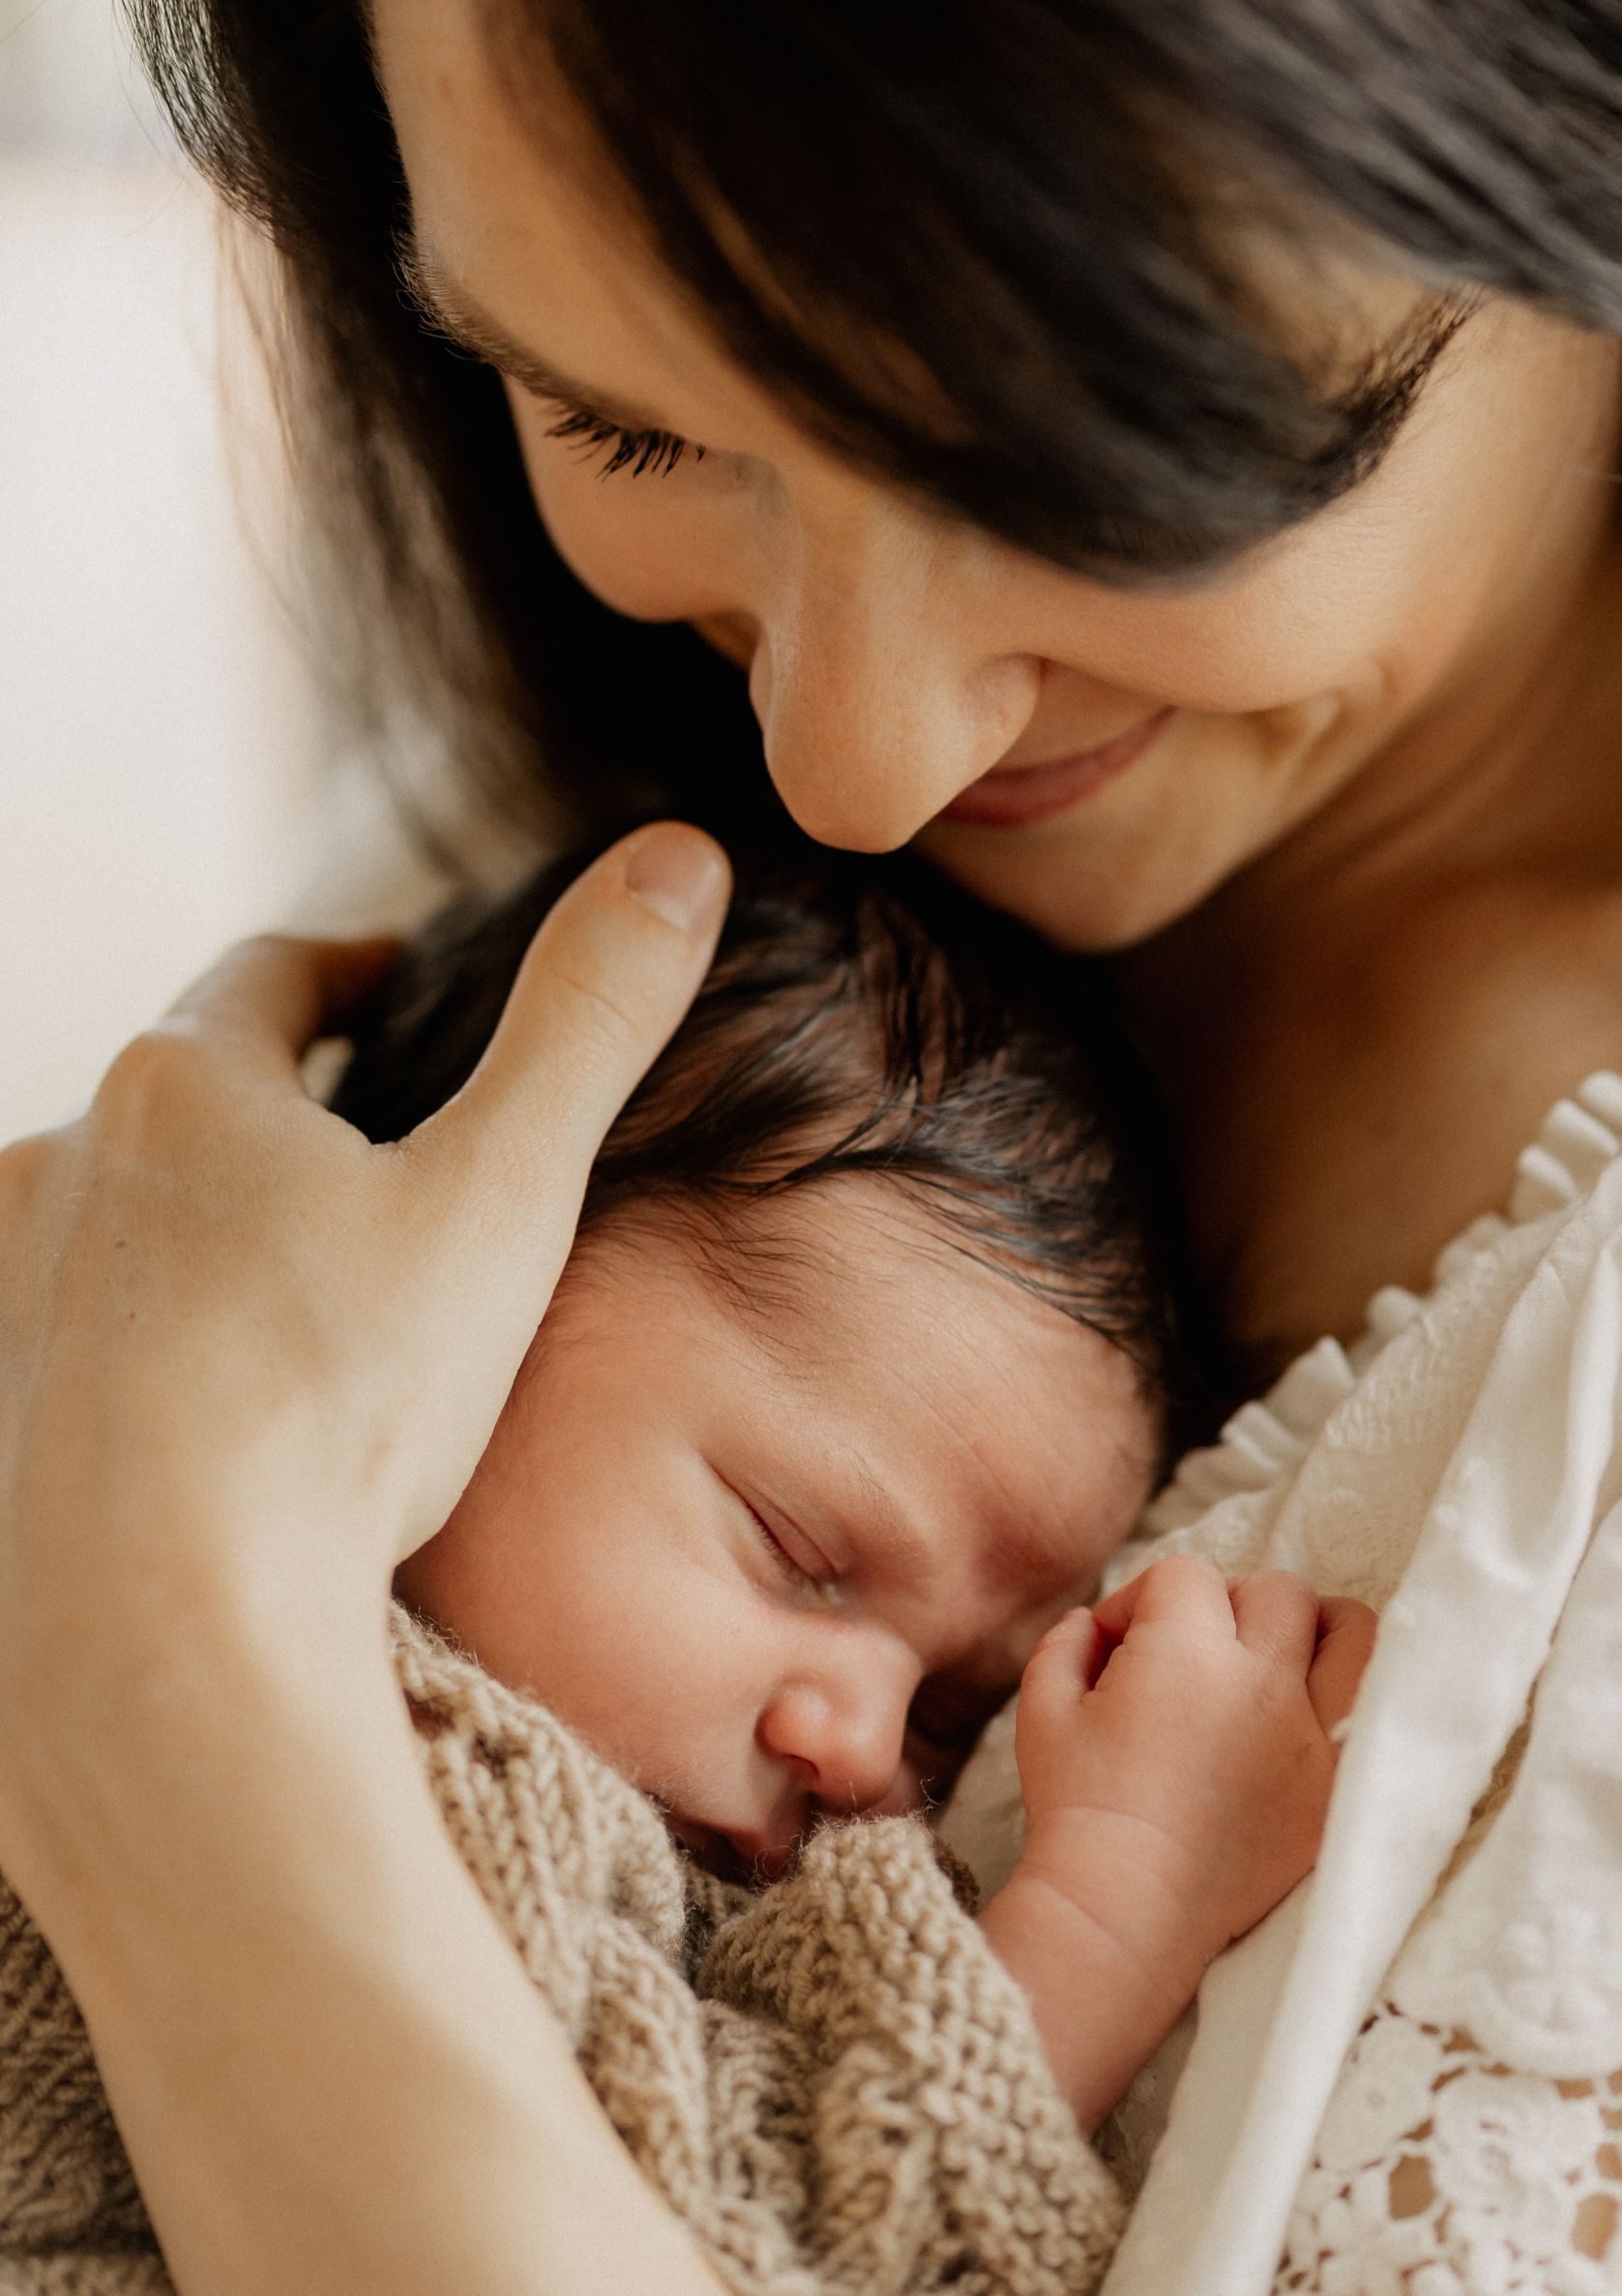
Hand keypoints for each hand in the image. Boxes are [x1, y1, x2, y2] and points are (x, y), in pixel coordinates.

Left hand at [0, 824, 728, 1871]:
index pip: (276, 976)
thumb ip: (589, 1020)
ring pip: (117, 1217)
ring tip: (293, 1290)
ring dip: (195, 1226)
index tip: (404, 986)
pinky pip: (74, 1335)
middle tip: (369, 1143)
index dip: (355, 972)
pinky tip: (207, 1410)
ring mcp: (5, 1292)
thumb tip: (680, 853)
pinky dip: (139, 1340)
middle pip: (184, 1093)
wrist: (154, 1641)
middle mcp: (59, 1164)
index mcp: (184, 1084)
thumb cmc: (335, 1411)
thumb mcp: (502, 1197)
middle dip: (273, 1105)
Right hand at [1016, 1556, 1375, 2012]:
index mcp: (1185, 1652)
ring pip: (1352, 1634)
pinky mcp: (1335, 1791)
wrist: (1127, 1914)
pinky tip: (1316, 1715)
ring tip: (1285, 1662)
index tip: (1119, 1646)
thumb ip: (1067, 1644)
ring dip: (1318, 1631)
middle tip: (1197, 1655)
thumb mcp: (1042, 1711)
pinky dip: (1353, 1702)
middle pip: (1275, 1591)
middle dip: (1228, 1607)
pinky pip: (1373, 1717)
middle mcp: (1261, 1681)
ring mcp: (1310, 1737)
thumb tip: (1093, 1622)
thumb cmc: (1077, 1810)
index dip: (1144, 1601)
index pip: (1186, 1576)